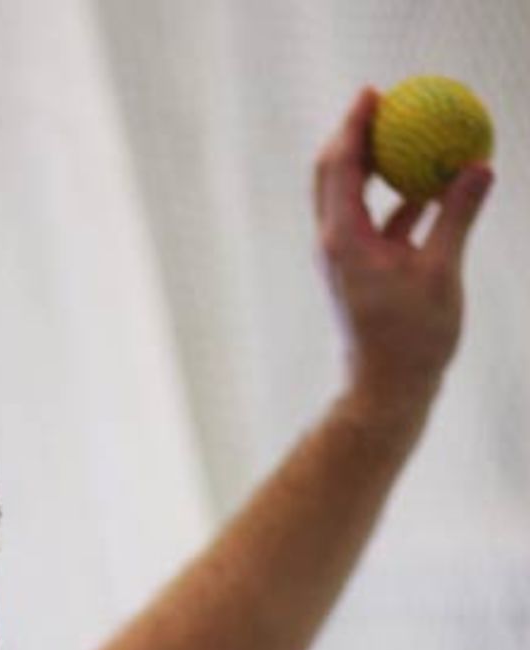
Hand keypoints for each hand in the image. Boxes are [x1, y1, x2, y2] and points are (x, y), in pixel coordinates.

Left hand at [315, 87, 492, 426]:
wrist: (386, 392)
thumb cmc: (410, 340)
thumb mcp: (441, 272)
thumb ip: (457, 215)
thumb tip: (479, 166)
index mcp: (343, 238)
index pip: (340, 165)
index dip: (355, 124)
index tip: (375, 93)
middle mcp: (334, 244)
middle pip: (334, 175)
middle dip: (355, 137)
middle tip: (384, 105)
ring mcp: (343, 260)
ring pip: (351, 199)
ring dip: (375, 167)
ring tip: (407, 138)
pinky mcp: (358, 274)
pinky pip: (373, 223)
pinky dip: (395, 201)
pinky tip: (426, 190)